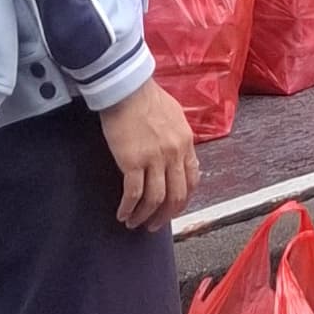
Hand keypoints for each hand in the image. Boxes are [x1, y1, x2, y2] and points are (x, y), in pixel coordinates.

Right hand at [99, 81, 198, 228]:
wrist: (127, 88)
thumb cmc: (147, 97)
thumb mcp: (174, 116)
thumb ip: (178, 137)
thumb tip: (180, 152)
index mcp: (186, 143)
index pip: (192, 180)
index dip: (182, 199)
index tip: (172, 208)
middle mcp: (174, 154)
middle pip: (176, 196)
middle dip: (166, 216)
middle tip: (155, 225)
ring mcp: (155, 159)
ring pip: (155, 199)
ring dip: (145, 216)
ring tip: (134, 223)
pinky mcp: (133, 161)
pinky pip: (133, 193)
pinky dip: (128, 208)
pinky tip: (122, 214)